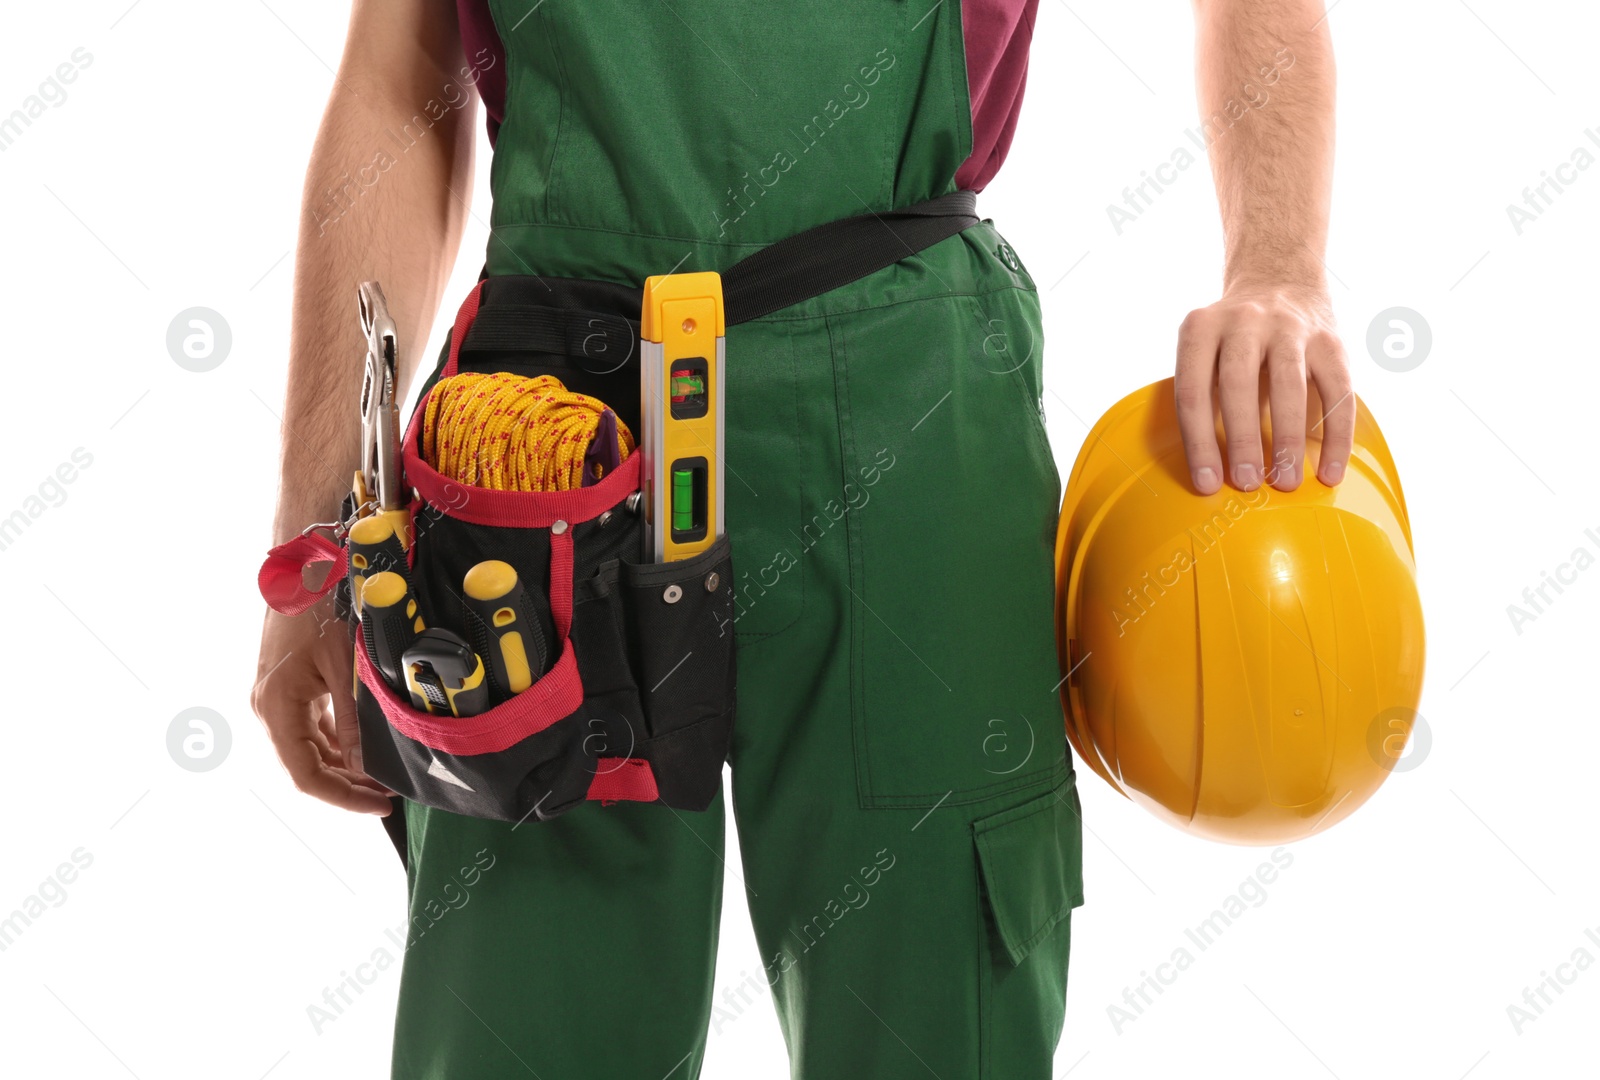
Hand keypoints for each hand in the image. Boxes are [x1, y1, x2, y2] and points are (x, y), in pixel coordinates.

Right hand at [251, 600, 394, 814]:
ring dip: (343, 767)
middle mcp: (267, 709)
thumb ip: (353, 720)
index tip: (381, 804)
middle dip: (348, 785)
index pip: (306, 776)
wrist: (302, 564)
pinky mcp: (287, 689)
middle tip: (391, 793)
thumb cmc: (322, 606)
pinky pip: (310, 729)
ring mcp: (275, 699)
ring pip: (308, 751)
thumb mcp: (344, 666)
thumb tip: (366, 766)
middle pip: (306, 768)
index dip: (344, 797)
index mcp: (275, 707)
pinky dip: (336, 744)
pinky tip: (366, 748)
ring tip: (384, 775)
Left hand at [1174, 283, 1353, 493]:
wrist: (1279, 280)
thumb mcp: (1203, 349)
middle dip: (1241, 440)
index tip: (1207, 484)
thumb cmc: (1231, 339)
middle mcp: (1244, 321)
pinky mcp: (1330, 341)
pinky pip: (1338, 393)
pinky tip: (1331, 472)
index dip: (1198, 442)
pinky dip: (1336, 436)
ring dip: (1287, 440)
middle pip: (1239, 384)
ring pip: (1289, 386)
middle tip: (1247, 484)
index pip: (1193, 390)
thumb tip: (1209, 471)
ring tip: (1286, 482)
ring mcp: (1290, 327)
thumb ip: (1202, 393)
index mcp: (1201, 328)